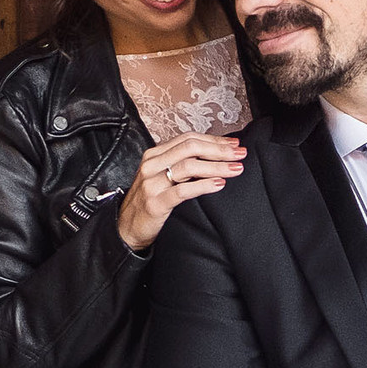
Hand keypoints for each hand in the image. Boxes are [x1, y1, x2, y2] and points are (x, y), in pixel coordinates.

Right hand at [116, 130, 245, 250]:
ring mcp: (152, 184)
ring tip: (236, 169)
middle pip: (190, 148)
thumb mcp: (162, 177)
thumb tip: (214, 155)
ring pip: (189, 166)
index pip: (188, 139)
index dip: (213, 140)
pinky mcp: (155, 203)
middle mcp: (152, 165)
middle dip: (219, 150)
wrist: (126, 228)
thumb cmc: (149, 201)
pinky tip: (219, 184)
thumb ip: (181, 164)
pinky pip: (183, 191)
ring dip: (217, 166)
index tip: (234, 144)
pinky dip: (204, 185)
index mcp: (154, 155)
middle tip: (240, 154)